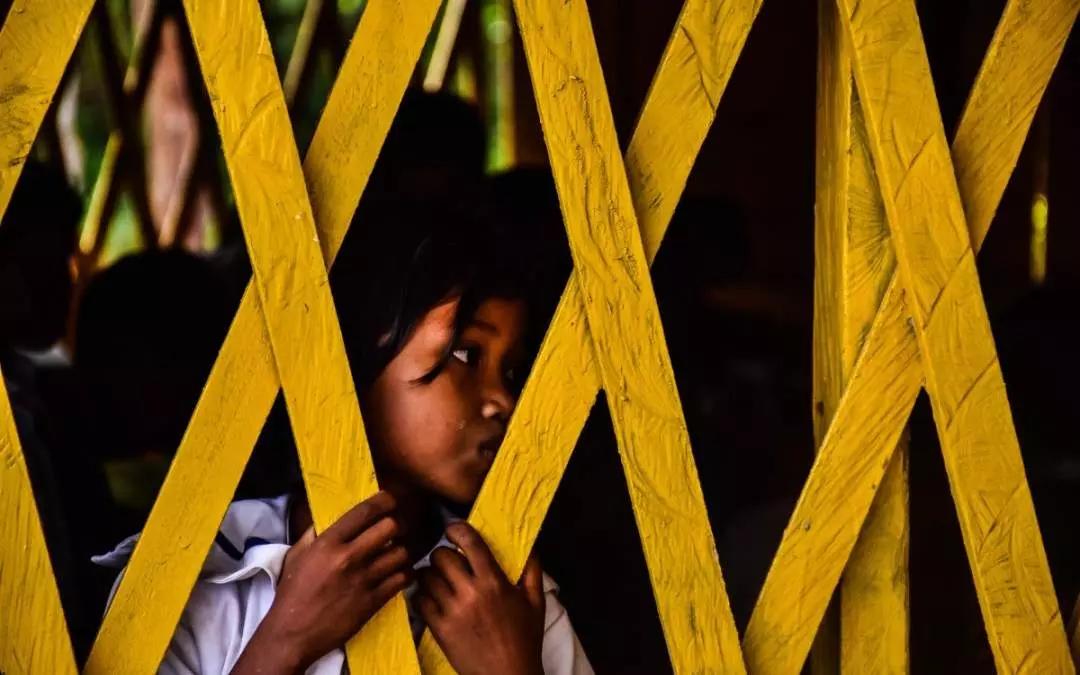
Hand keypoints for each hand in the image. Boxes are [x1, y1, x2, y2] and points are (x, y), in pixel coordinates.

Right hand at [231, 491, 410, 673]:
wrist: (292, 634)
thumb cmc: (292, 594)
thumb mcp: (296, 557)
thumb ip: (313, 535)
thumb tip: (327, 519)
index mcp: (329, 543)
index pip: (364, 512)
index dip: (384, 500)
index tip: (390, 499)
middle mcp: (349, 557)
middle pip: (391, 527)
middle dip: (396, 525)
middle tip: (395, 530)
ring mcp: (364, 580)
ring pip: (402, 553)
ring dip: (402, 551)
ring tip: (398, 553)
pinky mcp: (374, 601)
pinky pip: (403, 578)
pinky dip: (406, 573)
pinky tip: (401, 573)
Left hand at [416, 522, 545, 674]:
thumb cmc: (525, 638)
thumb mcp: (536, 601)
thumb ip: (532, 568)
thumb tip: (529, 542)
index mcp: (494, 582)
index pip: (469, 542)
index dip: (456, 529)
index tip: (453, 530)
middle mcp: (471, 593)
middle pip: (440, 556)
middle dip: (442, 554)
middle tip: (448, 561)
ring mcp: (452, 612)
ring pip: (426, 577)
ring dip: (430, 574)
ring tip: (438, 579)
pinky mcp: (439, 629)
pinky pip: (419, 600)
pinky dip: (421, 595)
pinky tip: (431, 597)